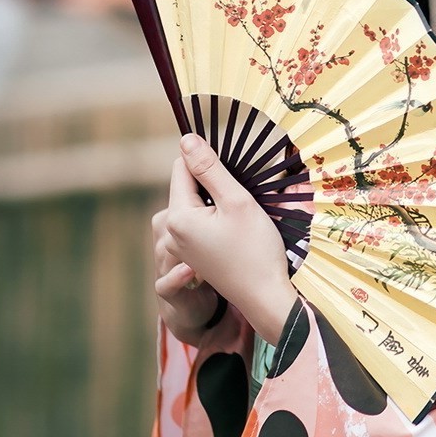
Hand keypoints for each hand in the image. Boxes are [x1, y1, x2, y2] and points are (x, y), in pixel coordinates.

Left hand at [159, 133, 298, 337]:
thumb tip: (186, 139)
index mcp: (178, 217)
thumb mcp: (237, 201)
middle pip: (187, 186)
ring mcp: (180, 246)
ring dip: (216, 201)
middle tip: (241, 200)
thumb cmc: (255, 249)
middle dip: (212, 183)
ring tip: (240, 218)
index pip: (182, 168)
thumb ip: (210, 169)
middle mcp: (171, 232)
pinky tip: (236, 231)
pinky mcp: (191, 255)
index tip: (232, 173)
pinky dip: (216, 218)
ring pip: (194, 204)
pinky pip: (198, 222)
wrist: (264, 296)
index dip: (208, 161)